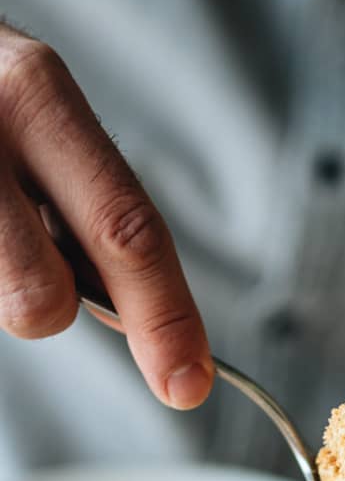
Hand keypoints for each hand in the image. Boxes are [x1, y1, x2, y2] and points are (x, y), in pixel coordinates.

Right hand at [0, 24, 210, 405]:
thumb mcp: (40, 113)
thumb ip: (88, 202)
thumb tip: (134, 316)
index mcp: (39, 97)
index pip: (126, 229)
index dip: (165, 317)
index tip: (188, 383)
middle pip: (42, 293)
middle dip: (54, 311)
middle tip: (46, 288)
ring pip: (2, 300)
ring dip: (2, 278)